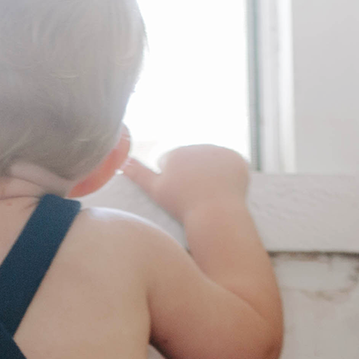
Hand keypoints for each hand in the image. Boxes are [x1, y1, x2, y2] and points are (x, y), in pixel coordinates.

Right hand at [121, 145, 250, 222]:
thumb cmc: (182, 205)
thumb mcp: (155, 190)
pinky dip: (227, 176)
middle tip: (194, 196)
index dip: (172, 181)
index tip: (178, 195)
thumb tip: (121, 161)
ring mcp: (219, 150)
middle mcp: (197, 145)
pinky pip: (229, 165)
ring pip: (210, 162)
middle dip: (191, 175)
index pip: (170, 163)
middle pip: (191, 161)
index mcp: (176, 152)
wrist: (215, 213)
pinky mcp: (237, 159)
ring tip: (209, 194)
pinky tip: (224, 189)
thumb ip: (138, 174)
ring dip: (209, 174)